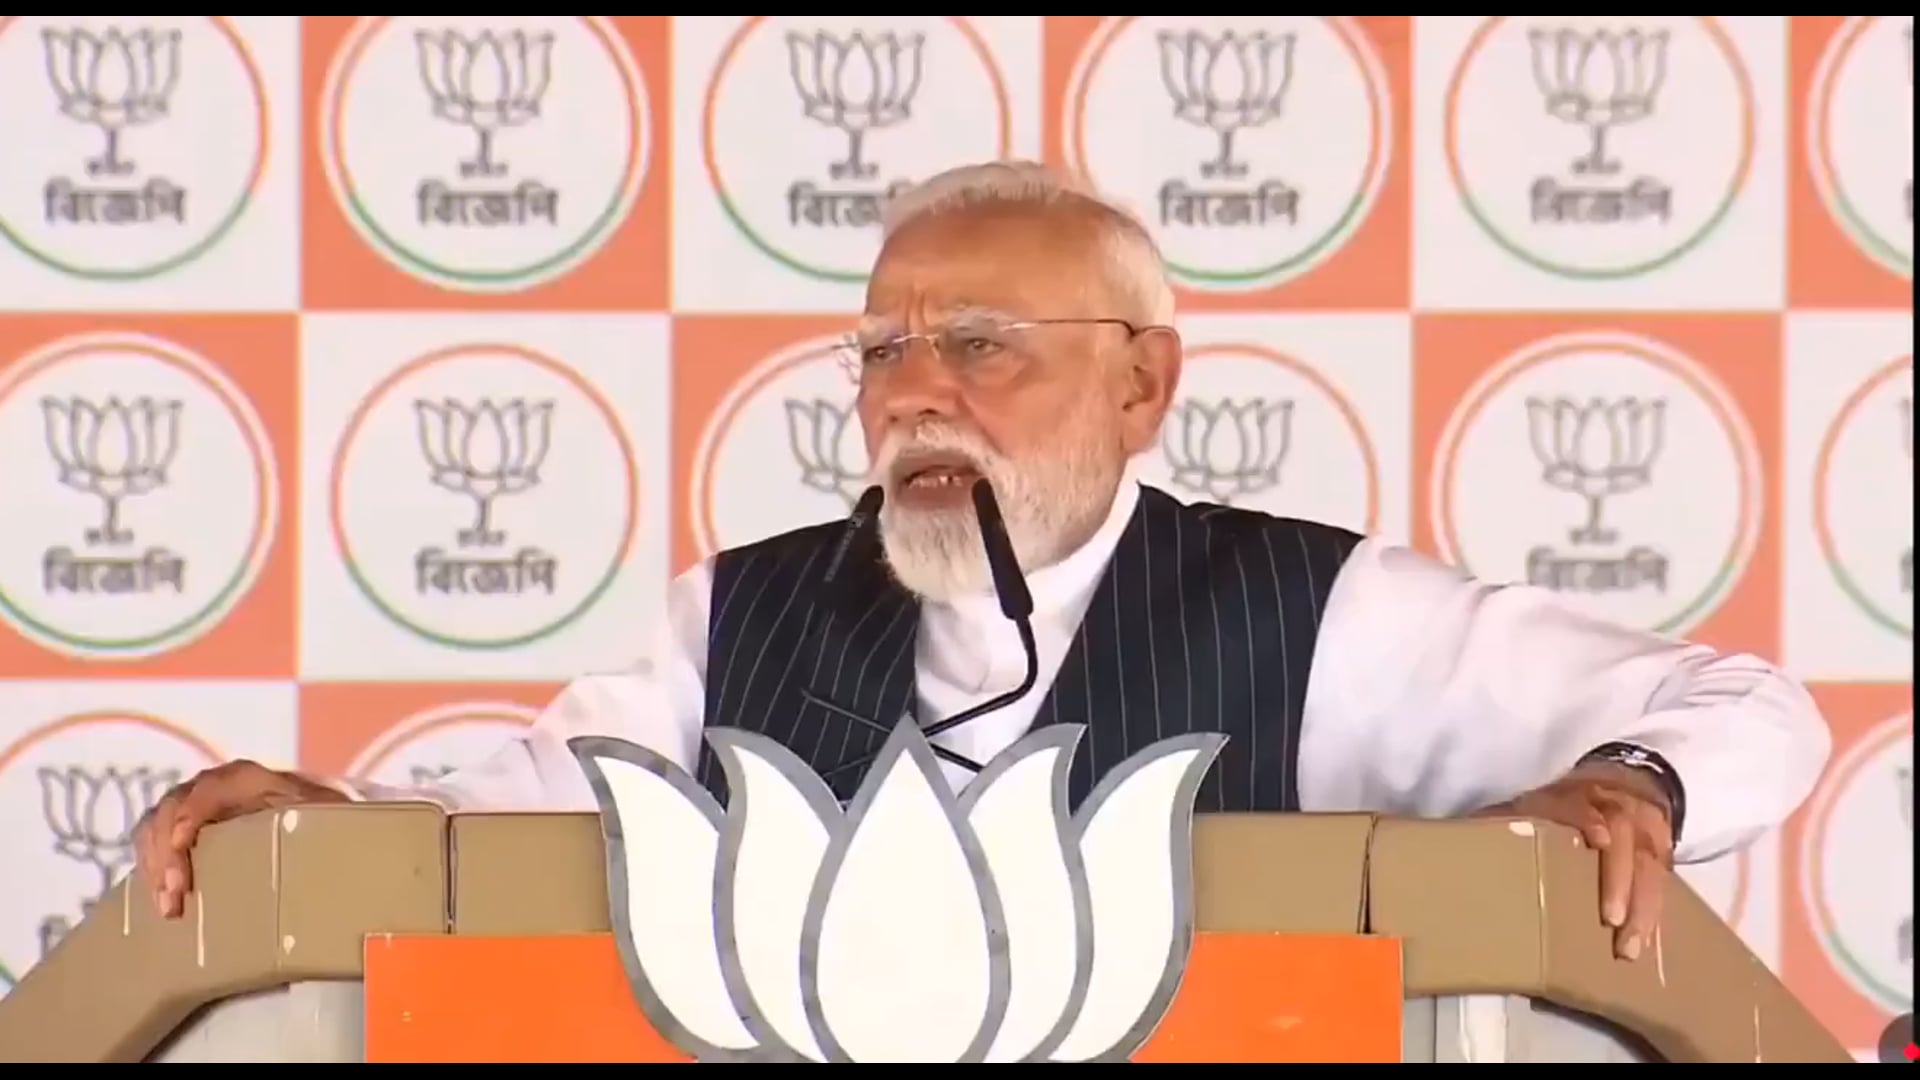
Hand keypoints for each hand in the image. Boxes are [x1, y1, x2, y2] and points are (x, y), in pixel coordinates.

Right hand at [134, 760, 349, 917]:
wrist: (330, 812)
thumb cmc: (335, 811)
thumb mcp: (339, 810)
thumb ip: (335, 813)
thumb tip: (338, 834)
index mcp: (255, 780)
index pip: (214, 784)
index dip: (193, 808)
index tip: (181, 840)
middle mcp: (220, 789)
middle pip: (176, 805)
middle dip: (166, 848)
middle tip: (175, 892)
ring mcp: (200, 809)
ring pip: (158, 824)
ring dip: (153, 863)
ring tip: (168, 906)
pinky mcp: (191, 832)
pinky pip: (155, 842)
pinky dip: (152, 870)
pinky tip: (162, 903)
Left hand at [1477, 762, 1675, 960]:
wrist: (1624, 780)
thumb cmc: (1564, 804)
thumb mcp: (1532, 804)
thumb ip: (1501, 821)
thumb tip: (1459, 839)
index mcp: (1573, 796)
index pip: (1582, 802)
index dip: (1589, 817)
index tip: (1598, 839)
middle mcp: (1613, 807)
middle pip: (1624, 836)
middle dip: (1620, 878)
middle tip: (1612, 919)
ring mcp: (1644, 827)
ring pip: (1649, 863)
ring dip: (1643, 905)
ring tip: (1630, 945)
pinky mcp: (1664, 848)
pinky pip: (1664, 879)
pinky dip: (1657, 908)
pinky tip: (1648, 937)